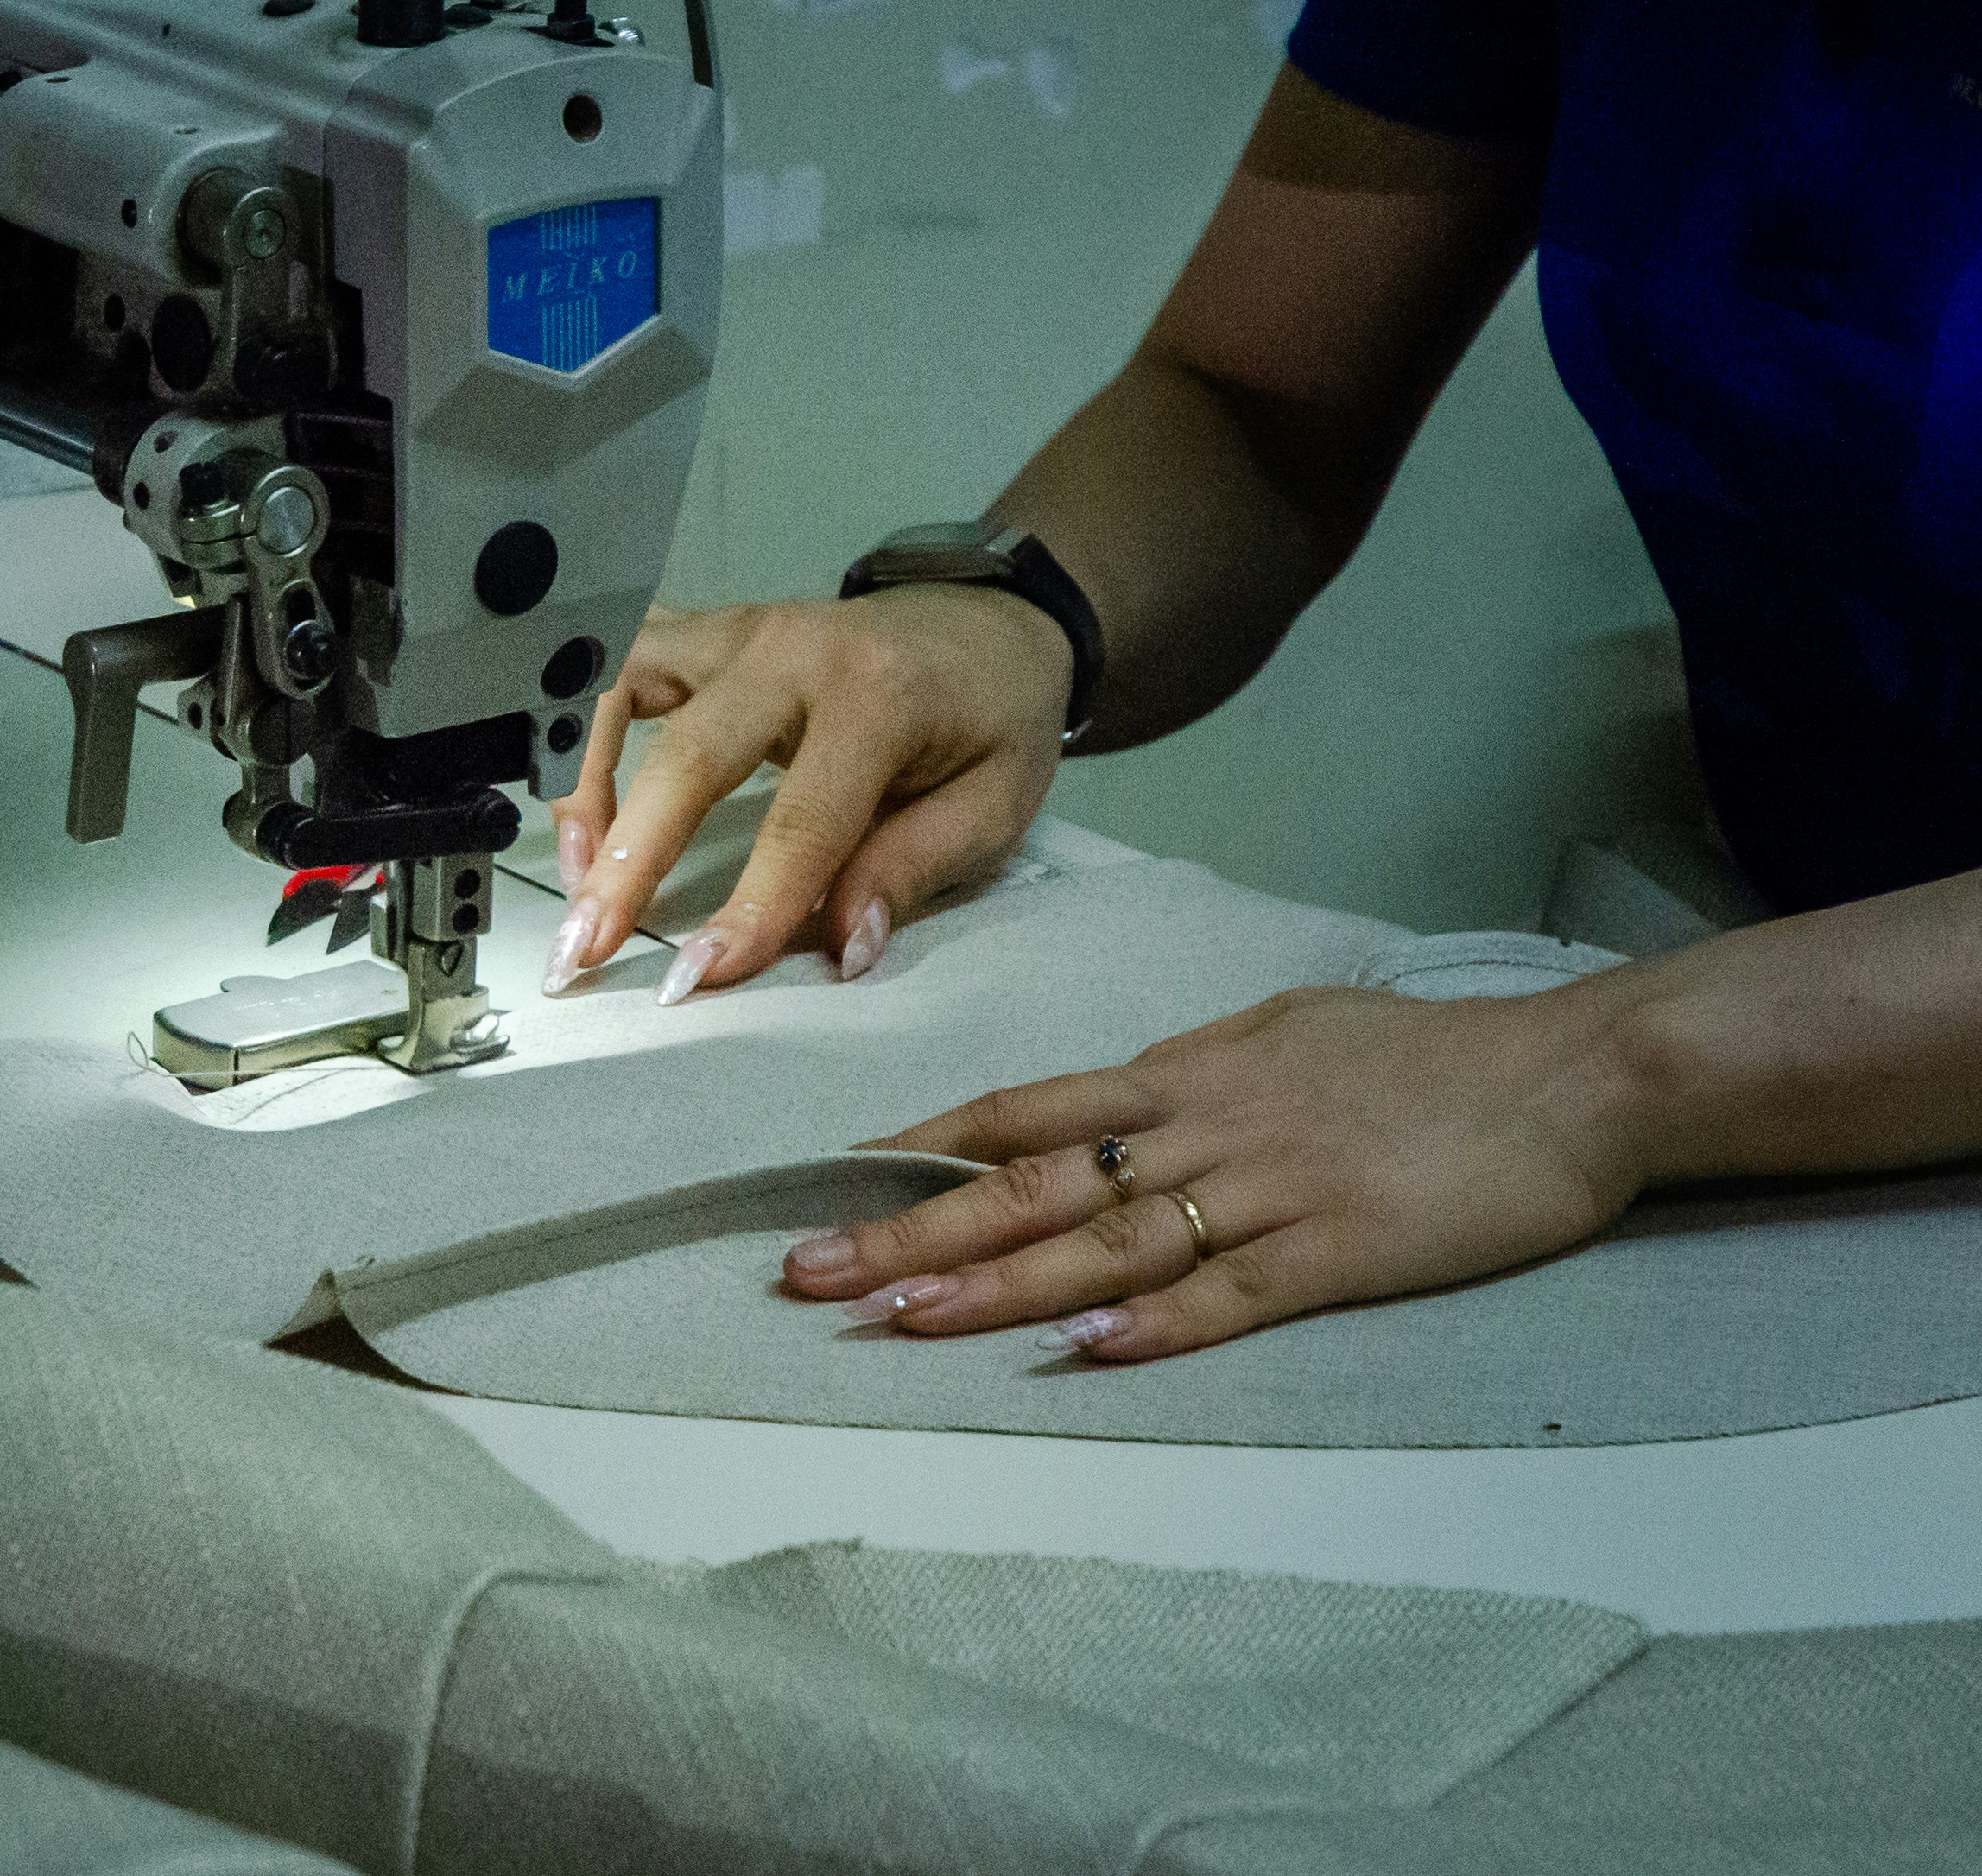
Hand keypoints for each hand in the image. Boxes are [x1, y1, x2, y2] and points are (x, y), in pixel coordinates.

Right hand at [542, 585, 1071, 1002]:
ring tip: (576, 883)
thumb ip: (910, 868)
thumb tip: (841, 946)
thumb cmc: (991, 719)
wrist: (988, 625)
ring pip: (624, 694)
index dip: (749, 905)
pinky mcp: (705, 631)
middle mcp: (794, 650)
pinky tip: (576, 807)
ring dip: (583, 790)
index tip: (698, 975)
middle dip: (627, 862)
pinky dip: (579, 732)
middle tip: (583, 950)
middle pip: (688, 755)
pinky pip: (616, 667)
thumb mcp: (991, 804)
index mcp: (879, 694)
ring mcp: (737, 630)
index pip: (803, 818)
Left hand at [783, 980, 1643, 1358]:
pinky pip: (1231, 1293)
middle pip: (1033, 1180)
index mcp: (1188, 1072)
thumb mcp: (1288, 1035)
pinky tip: (1082, 1350)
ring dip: (998, 1285)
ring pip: (1106, 1241)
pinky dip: (1154, 1323)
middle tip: (811, 1271)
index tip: (837, 1177)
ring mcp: (1272, 1189)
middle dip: (912, 1229)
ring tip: (902, 1321)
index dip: (928, 1144)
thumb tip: (1118, 1106)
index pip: (1028, 1109)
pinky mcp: (1342, 1251)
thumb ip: (1193, 1075)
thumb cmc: (1429, 1057)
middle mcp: (1207, 1125)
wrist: (1574, 1075)